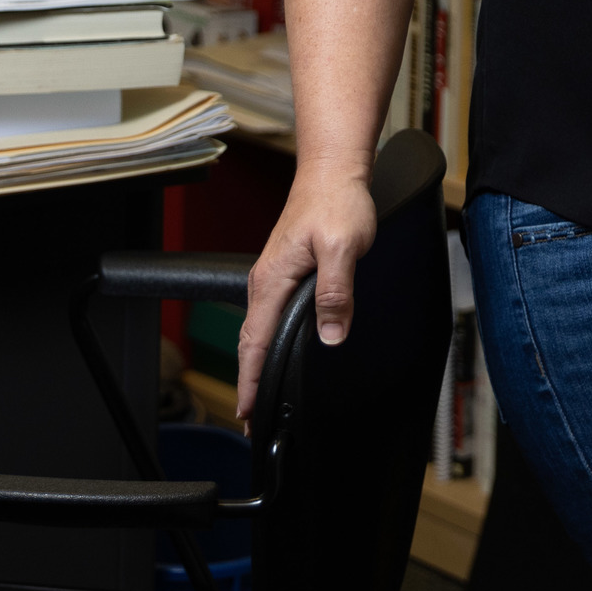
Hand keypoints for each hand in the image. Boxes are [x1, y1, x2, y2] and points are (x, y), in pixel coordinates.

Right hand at [235, 171, 378, 423]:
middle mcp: (265, 282)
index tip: (248, 411)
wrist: (332, 173)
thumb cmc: (337, 203)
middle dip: (249, 380)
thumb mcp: (343, 248)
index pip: (256, 341)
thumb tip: (330, 334)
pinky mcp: (283, 271)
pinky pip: (268, 315)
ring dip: (256, 362)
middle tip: (250, 418)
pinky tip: (275, 350)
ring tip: (259, 394)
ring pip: (257, 329)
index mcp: (273, 280)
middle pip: (249, 342)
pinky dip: (266, 341)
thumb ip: (335, 292)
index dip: (252, 379)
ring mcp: (272, 277)